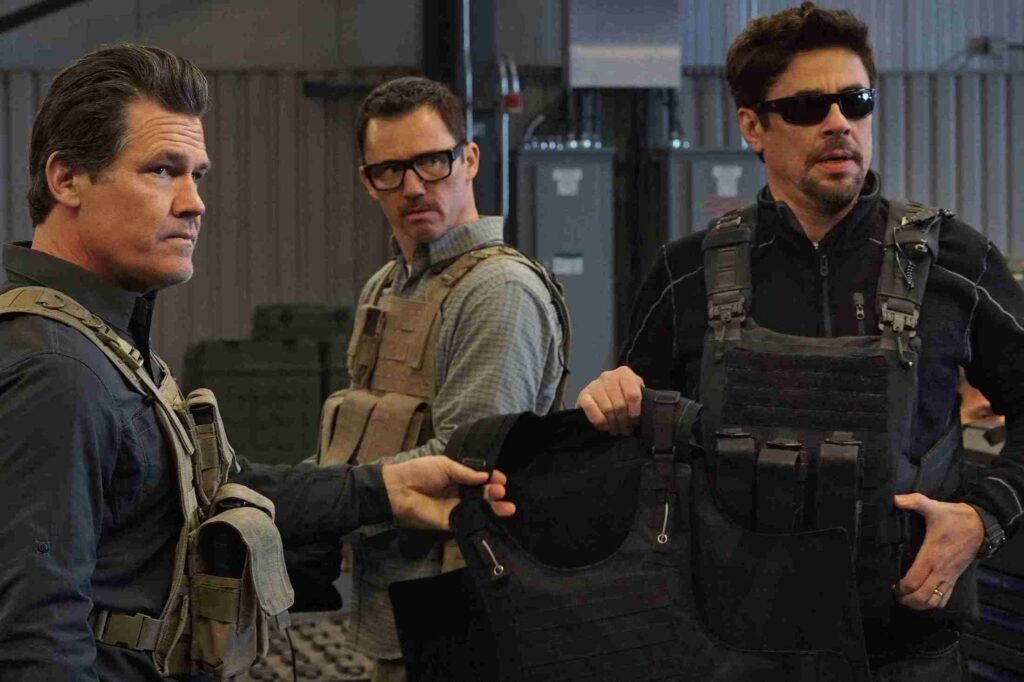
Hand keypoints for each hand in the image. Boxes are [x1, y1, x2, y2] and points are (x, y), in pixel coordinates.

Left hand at [381, 456, 514, 529]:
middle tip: (501, 491)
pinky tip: (493, 519)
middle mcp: (458, 493)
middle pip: (481, 494)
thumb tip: (485, 477)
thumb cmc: (421, 472)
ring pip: (478, 509)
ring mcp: (454, 508)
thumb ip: (465, 473)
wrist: (400, 489)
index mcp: (456, 477)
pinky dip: (480, 521)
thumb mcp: (445, 465)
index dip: (491, 479)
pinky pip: (467, 522)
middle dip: (494, 493)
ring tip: (508, 507)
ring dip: (493, 508)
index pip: (478, 479)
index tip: (502, 479)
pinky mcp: (449, 522)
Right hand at [576, 366, 644, 435]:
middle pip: (620, 404)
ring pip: (607, 409)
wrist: (601, 396)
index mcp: (624, 373)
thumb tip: (646, 411)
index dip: (635, 412)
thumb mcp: (636, 393)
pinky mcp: (583, 395)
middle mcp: (608, 376)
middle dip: (624, 422)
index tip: (635, 422)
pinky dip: (600, 421)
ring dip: (613, 424)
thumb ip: (642, 398)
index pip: (633, 395)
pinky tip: (605, 426)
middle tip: (626, 430)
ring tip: (616, 430)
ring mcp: (594, 384)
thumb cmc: (623, 396)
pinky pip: (592, 410)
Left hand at [893, 493, 983, 609]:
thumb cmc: (954, 518)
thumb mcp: (933, 506)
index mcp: (931, 556)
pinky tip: (924, 599)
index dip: (901, 588)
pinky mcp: (956, 578)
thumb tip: (895, 498)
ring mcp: (949, 576)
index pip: (914, 581)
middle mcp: (940, 570)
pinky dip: (934, 603)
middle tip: (896, 595)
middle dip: (907, 600)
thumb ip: (913, 501)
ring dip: (920, 605)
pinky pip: (946, 598)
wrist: (980, 525)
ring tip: (908, 599)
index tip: (891, 585)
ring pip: (935, 601)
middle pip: (922, 597)